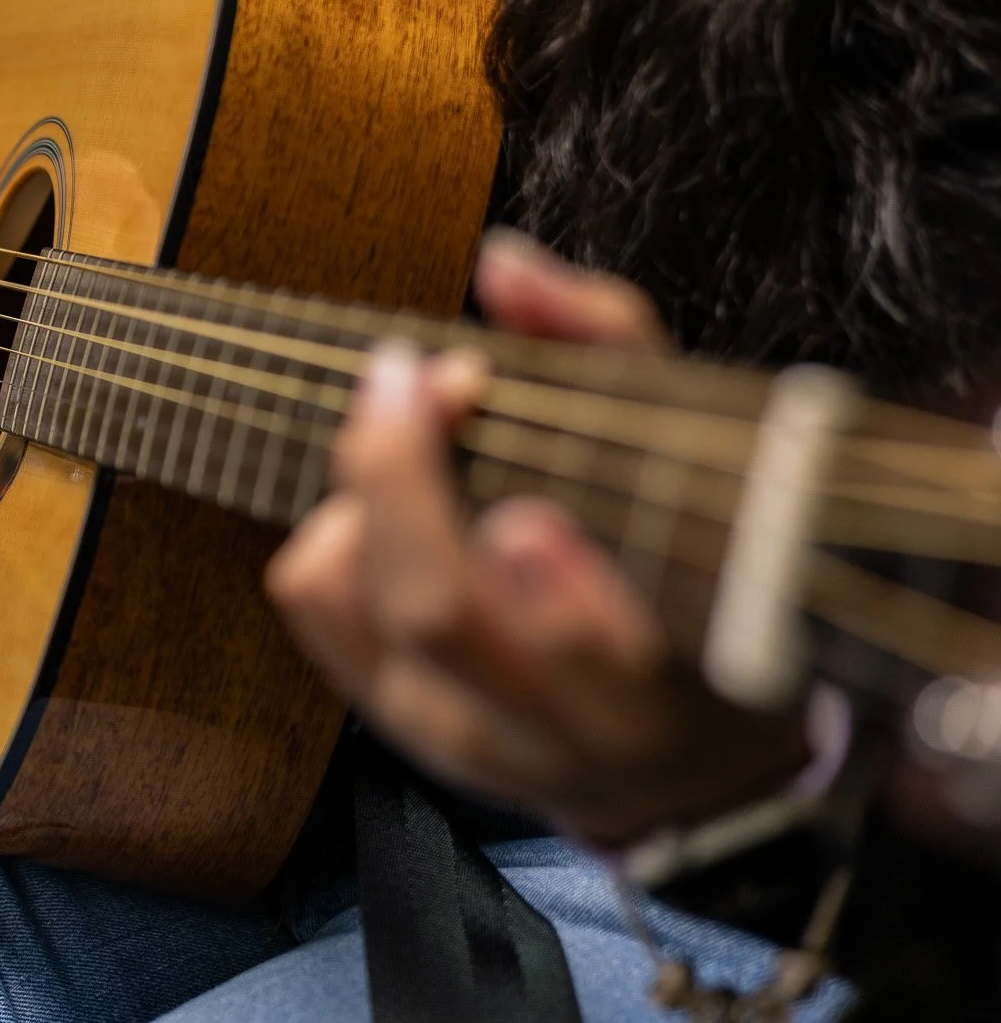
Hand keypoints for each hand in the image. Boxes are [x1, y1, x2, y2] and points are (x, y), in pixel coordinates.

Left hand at [266, 231, 809, 846]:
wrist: (686, 760)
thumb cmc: (703, 585)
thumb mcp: (707, 470)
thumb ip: (611, 347)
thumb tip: (503, 264)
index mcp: (664, 684)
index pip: (589, 649)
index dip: (546, 575)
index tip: (518, 488)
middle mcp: (555, 733)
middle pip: (436, 610)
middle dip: (405, 477)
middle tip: (412, 377)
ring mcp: (464, 737)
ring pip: (359, 605)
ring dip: (366, 494)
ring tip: (413, 428)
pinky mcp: (396, 721)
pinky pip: (317, 608)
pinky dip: (334, 528)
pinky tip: (386, 499)